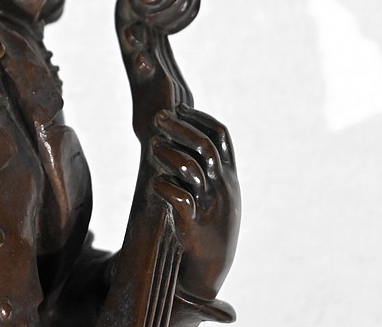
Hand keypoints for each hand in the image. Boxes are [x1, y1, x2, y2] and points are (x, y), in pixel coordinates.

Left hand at [146, 105, 239, 301]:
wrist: (208, 273)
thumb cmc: (207, 227)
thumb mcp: (216, 194)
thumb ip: (207, 168)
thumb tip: (184, 134)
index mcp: (229, 177)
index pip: (221, 135)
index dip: (200, 117)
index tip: (179, 108)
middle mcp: (223, 188)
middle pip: (204, 145)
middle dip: (180, 127)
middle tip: (157, 118)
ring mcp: (210, 207)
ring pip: (190, 168)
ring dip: (167, 152)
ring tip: (151, 145)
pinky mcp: (194, 226)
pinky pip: (178, 199)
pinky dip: (163, 186)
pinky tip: (154, 182)